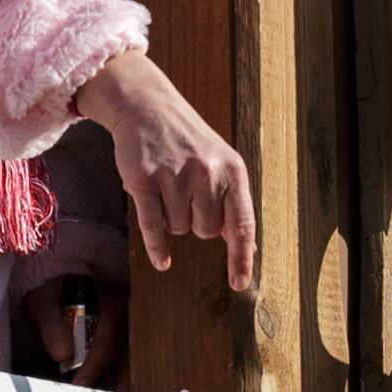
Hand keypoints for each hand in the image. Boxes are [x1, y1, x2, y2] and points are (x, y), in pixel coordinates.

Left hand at [19, 279, 122, 387]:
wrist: (57, 286)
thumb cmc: (52, 292)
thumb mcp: (45, 303)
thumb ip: (51, 325)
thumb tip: (62, 354)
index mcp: (110, 303)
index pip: (107, 341)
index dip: (94, 366)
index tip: (80, 385)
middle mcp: (122, 316)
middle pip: (126, 354)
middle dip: (120, 382)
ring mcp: (123, 327)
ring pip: (128, 359)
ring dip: (121, 382)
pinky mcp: (118, 336)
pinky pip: (122, 359)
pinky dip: (116, 376)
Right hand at [72, 47, 255, 292]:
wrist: (148, 108)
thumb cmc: (188, 141)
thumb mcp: (222, 163)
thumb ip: (233, 204)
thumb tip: (248, 248)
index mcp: (232, 170)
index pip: (242, 224)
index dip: (241, 257)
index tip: (239, 283)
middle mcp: (206, 173)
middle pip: (206, 231)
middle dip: (196, 221)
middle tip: (186, 193)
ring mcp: (174, 176)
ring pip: (178, 229)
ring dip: (172, 217)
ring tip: (168, 186)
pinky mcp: (143, 181)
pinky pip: (153, 227)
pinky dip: (157, 248)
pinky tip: (163, 262)